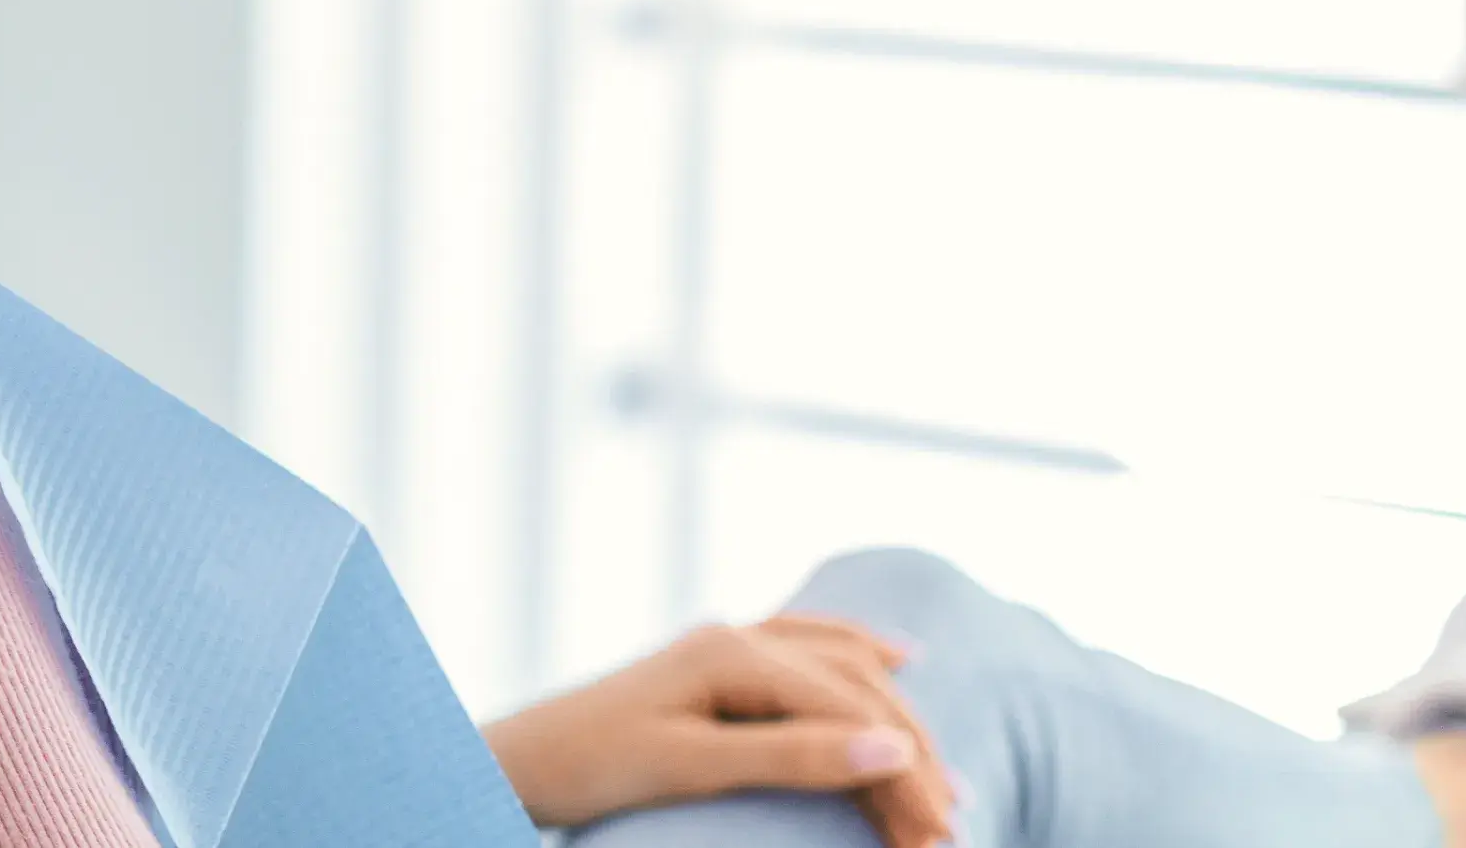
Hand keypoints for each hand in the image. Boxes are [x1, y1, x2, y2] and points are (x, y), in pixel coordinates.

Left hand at [479, 614, 957, 847]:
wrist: (515, 760)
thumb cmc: (590, 765)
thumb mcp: (693, 766)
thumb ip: (791, 755)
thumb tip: (892, 748)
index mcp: (733, 653)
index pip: (851, 713)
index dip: (905, 774)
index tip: (941, 836)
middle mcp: (738, 637)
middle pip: (857, 691)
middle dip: (910, 760)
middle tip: (949, 831)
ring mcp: (729, 645)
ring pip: (842, 674)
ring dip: (896, 728)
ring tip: (944, 787)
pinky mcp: (720, 666)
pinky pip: (811, 650)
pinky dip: (861, 658)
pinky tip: (902, 658)